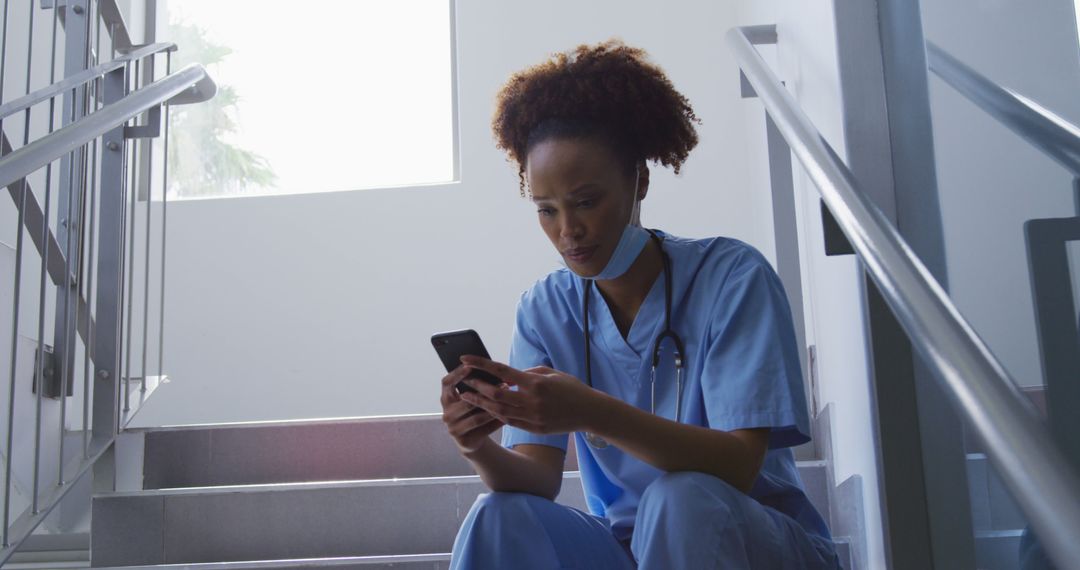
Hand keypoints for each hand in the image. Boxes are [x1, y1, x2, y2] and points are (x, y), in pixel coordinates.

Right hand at [440, 364, 503, 454]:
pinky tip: (509, 416)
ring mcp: (453, 429)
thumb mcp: (470, 400)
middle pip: (466, 400)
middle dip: (486, 391)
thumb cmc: (473, 413)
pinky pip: (484, 429)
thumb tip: (491, 369)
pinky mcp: (464, 441)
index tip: (470, 366)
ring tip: (508, 399)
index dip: (457, 374)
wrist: (472, 440)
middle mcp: (446, 414)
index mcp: (446, 399)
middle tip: (503, 384)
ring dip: (494, 407)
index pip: (446, 383)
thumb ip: (475, 387)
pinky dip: (496, 422)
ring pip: (477, 416)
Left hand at [456, 355, 597, 434]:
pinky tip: (485, 409)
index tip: (466, 359)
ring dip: (481, 403)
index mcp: (536, 382)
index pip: (502, 371)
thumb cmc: (572, 388)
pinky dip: (496, 415)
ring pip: (499, 411)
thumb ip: (530, 372)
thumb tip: (511, 376)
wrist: (589, 412)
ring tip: (467, 396)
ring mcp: (533, 416)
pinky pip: (510, 422)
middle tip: (463, 380)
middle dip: (476, 386)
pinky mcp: (535, 428)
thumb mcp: (553, 373)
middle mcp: (532, 400)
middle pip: (496, 394)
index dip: (481, 364)